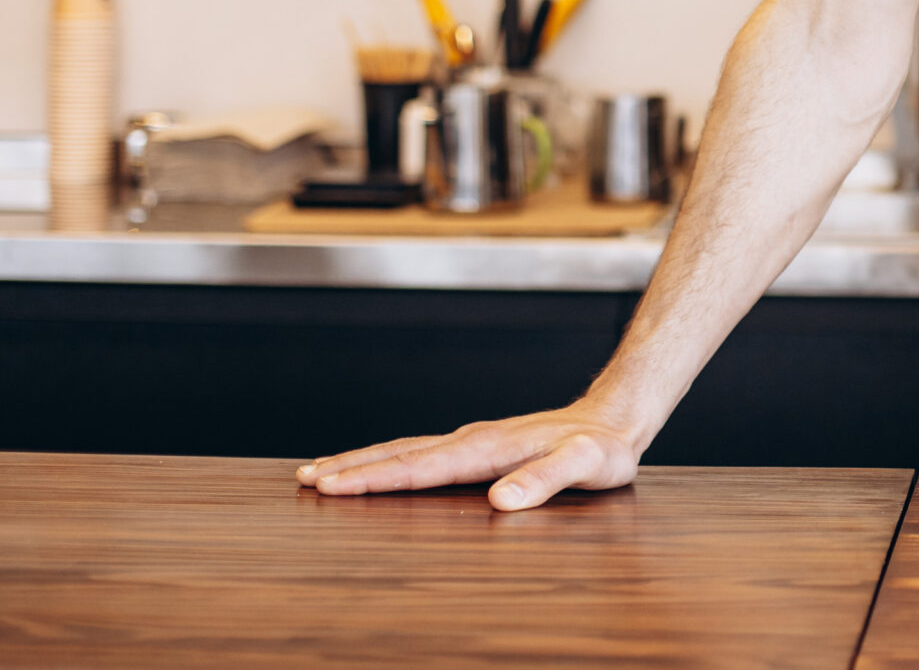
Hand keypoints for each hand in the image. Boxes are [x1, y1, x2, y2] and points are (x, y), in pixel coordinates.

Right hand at [296, 402, 642, 511]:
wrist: (617, 417)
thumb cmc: (604, 448)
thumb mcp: (585, 467)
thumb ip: (546, 481)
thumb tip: (501, 501)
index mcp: (488, 448)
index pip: (419, 467)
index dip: (374, 479)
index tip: (330, 486)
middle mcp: (473, 439)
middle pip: (400, 454)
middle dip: (350, 468)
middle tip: (302, 479)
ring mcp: (474, 439)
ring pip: (406, 449)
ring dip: (362, 460)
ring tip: (318, 471)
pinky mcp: (479, 444)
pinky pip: (422, 451)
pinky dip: (389, 458)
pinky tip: (377, 466)